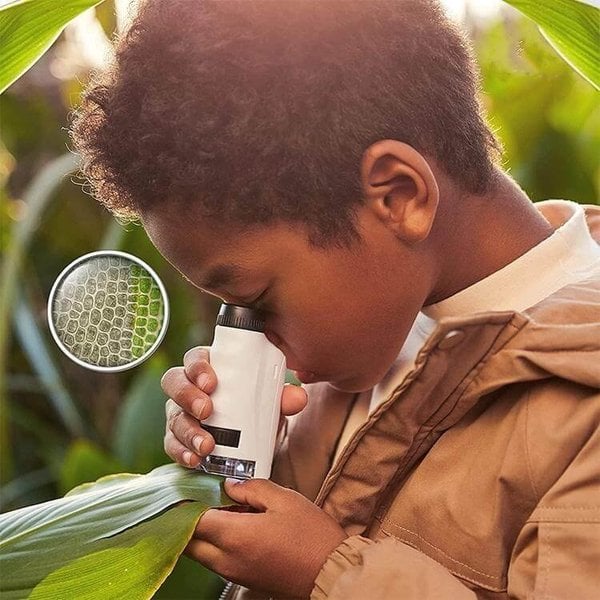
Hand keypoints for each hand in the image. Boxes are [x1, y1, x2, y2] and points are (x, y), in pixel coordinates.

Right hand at [161, 346, 307, 467]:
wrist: (253, 443)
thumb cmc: (257, 410)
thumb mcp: (271, 404)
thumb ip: (284, 398)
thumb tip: (297, 397)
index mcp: (210, 369)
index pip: (195, 358)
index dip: (198, 367)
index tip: (211, 382)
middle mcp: (189, 388)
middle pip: (174, 382)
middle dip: (187, 395)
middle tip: (207, 410)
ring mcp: (180, 414)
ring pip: (173, 416)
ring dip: (188, 430)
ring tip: (206, 445)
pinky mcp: (177, 440)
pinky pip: (172, 444)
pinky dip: (181, 452)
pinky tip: (194, 459)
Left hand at [187, 478, 347, 597]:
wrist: (330, 573)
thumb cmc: (312, 538)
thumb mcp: (285, 500)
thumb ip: (252, 488)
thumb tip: (230, 486)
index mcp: (235, 537)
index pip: (192, 520)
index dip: (188, 502)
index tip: (190, 487)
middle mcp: (228, 560)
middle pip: (189, 541)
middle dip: (189, 519)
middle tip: (202, 497)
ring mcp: (234, 573)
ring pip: (200, 552)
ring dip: (203, 532)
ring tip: (224, 509)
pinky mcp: (242, 579)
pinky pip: (216, 560)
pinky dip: (216, 543)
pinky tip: (237, 526)